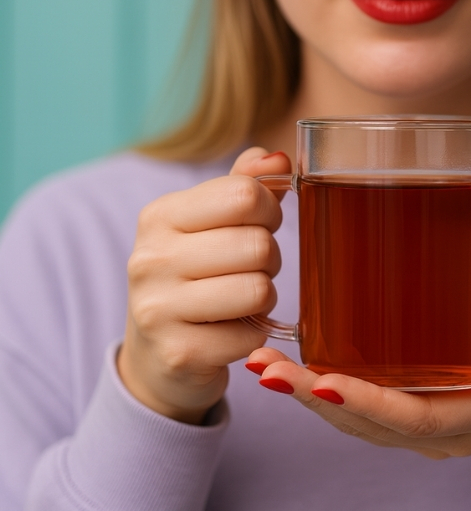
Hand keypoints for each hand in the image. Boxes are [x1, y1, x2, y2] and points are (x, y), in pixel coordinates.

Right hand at [118, 147, 290, 423]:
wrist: (157, 354)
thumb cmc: (195, 275)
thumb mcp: (209, 224)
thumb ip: (243, 184)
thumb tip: (277, 160)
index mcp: (160, 215)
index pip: (245, 194)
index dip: (269, 212)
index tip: (258, 226)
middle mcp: (150, 259)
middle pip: (259, 245)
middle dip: (269, 260)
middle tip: (249, 271)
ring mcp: (158, 309)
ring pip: (259, 290)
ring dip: (263, 298)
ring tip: (240, 300)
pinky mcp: (178, 353)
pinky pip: (251, 335)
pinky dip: (252, 335)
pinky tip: (228, 332)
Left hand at [247, 303, 470, 458]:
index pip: (418, 421)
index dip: (372, 406)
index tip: (327, 382)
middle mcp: (443, 430)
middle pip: (372, 425)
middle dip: (317, 400)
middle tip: (269, 371)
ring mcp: (424, 420)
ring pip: (358, 420)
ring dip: (309, 396)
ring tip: (264, 368)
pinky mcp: (412, 400)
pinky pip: (361, 404)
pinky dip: (323, 387)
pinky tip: (292, 363)